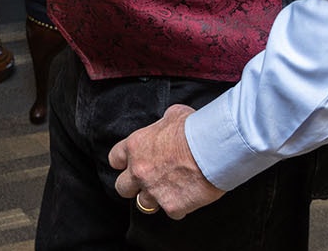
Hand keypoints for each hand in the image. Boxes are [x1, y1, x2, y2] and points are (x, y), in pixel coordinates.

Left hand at [108, 104, 224, 217]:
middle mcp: (139, 171)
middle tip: (149, 182)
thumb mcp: (173, 115)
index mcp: (135, 146)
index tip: (131, 165)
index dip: (124, 163)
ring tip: (171, 192)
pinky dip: (180, 207)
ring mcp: (154, 190)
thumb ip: (163, 125)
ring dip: (156, 199)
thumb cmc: (195, 129)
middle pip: (122, 188)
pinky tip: (189, 198)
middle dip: (134, 187)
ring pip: (144, 205)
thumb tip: (168, 124)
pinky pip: (172, 213)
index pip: (115, 159)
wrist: (212, 148)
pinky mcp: (172, 206)